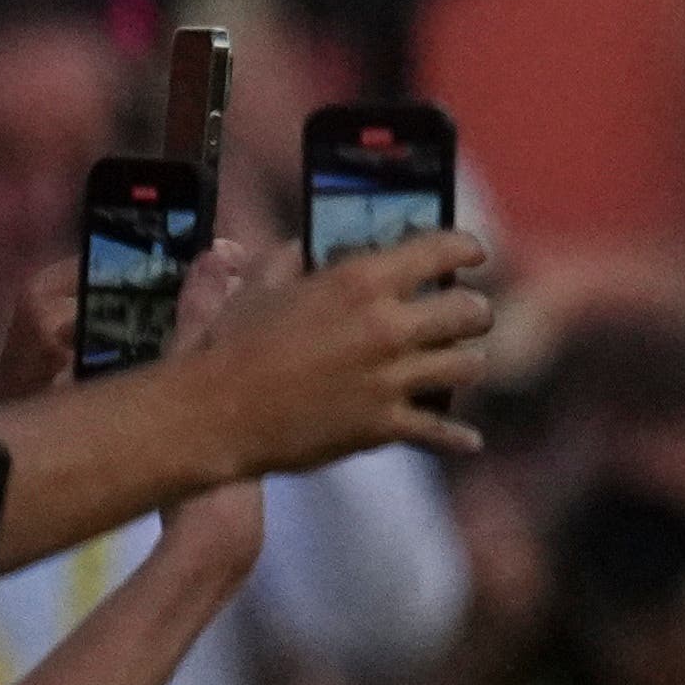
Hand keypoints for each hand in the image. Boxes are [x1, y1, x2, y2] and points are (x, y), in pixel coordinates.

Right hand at [199, 227, 496, 468]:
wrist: (211, 413)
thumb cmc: (229, 345)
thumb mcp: (259, 287)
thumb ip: (290, 259)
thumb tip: (303, 245)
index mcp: (362, 281)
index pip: (444, 251)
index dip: (465, 250)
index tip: (471, 256)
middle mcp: (388, 325)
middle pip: (473, 311)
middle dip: (472, 311)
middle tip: (461, 315)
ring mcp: (391, 378)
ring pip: (469, 364)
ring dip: (462, 362)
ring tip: (450, 363)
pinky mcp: (384, 424)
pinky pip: (441, 429)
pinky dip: (456, 436)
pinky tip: (467, 439)